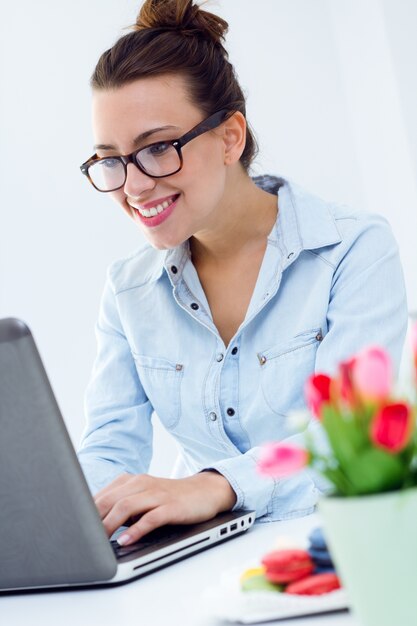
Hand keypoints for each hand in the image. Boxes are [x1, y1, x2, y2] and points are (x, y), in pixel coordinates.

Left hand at [94, 471, 236, 544]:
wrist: (204, 491)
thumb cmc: (169, 498)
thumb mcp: (142, 498)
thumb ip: (121, 507)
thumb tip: (94, 525)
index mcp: (131, 481)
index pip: (101, 496)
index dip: (85, 513)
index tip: (74, 529)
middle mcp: (141, 484)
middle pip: (110, 500)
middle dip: (93, 520)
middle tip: (82, 538)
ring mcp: (156, 494)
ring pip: (126, 506)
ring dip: (110, 525)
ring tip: (100, 541)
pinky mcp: (171, 506)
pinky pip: (150, 518)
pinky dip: (136, 530)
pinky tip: (126, 541)